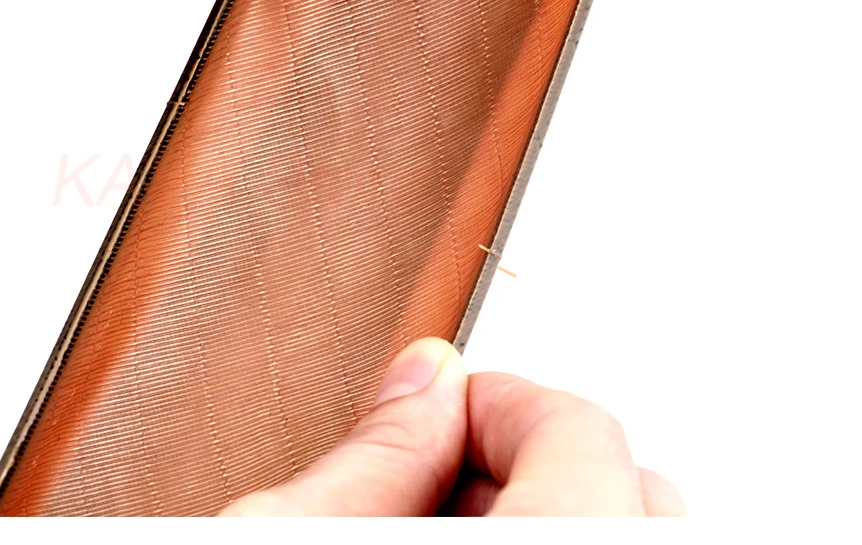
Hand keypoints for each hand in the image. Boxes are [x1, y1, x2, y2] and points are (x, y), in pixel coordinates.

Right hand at [219, 338, 683, 516]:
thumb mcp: (283, 541)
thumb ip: (367, 455)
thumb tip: (421, 380)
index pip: (576, 434)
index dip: (498, 401)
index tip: (442, 403)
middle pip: (626, 482)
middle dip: (526, 455)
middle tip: (438, 467)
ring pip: (626, 527)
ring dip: (545, 503)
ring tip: (448, 517)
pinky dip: (557, 537)